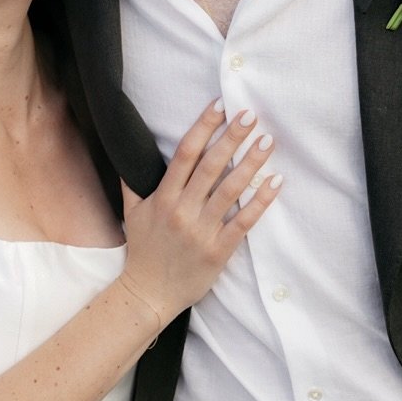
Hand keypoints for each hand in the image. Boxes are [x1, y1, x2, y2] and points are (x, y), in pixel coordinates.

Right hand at [120, 101, 280, 327]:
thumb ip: (132, 182)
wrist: (149, 294)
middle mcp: (182, 210)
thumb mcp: (132, 213)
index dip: (203, 127)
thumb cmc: (143, 251)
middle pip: (211, 166)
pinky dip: (261, 201)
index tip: (220, 106)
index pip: (185, 154)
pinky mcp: (218, 250)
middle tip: (250, 115)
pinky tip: (275, 181)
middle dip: (231, 137)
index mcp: (162, 197)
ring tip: (267, 140)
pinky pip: (243, 221)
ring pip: (230, 190)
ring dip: (251, 163)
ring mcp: (201, 230)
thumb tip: (126, 153)